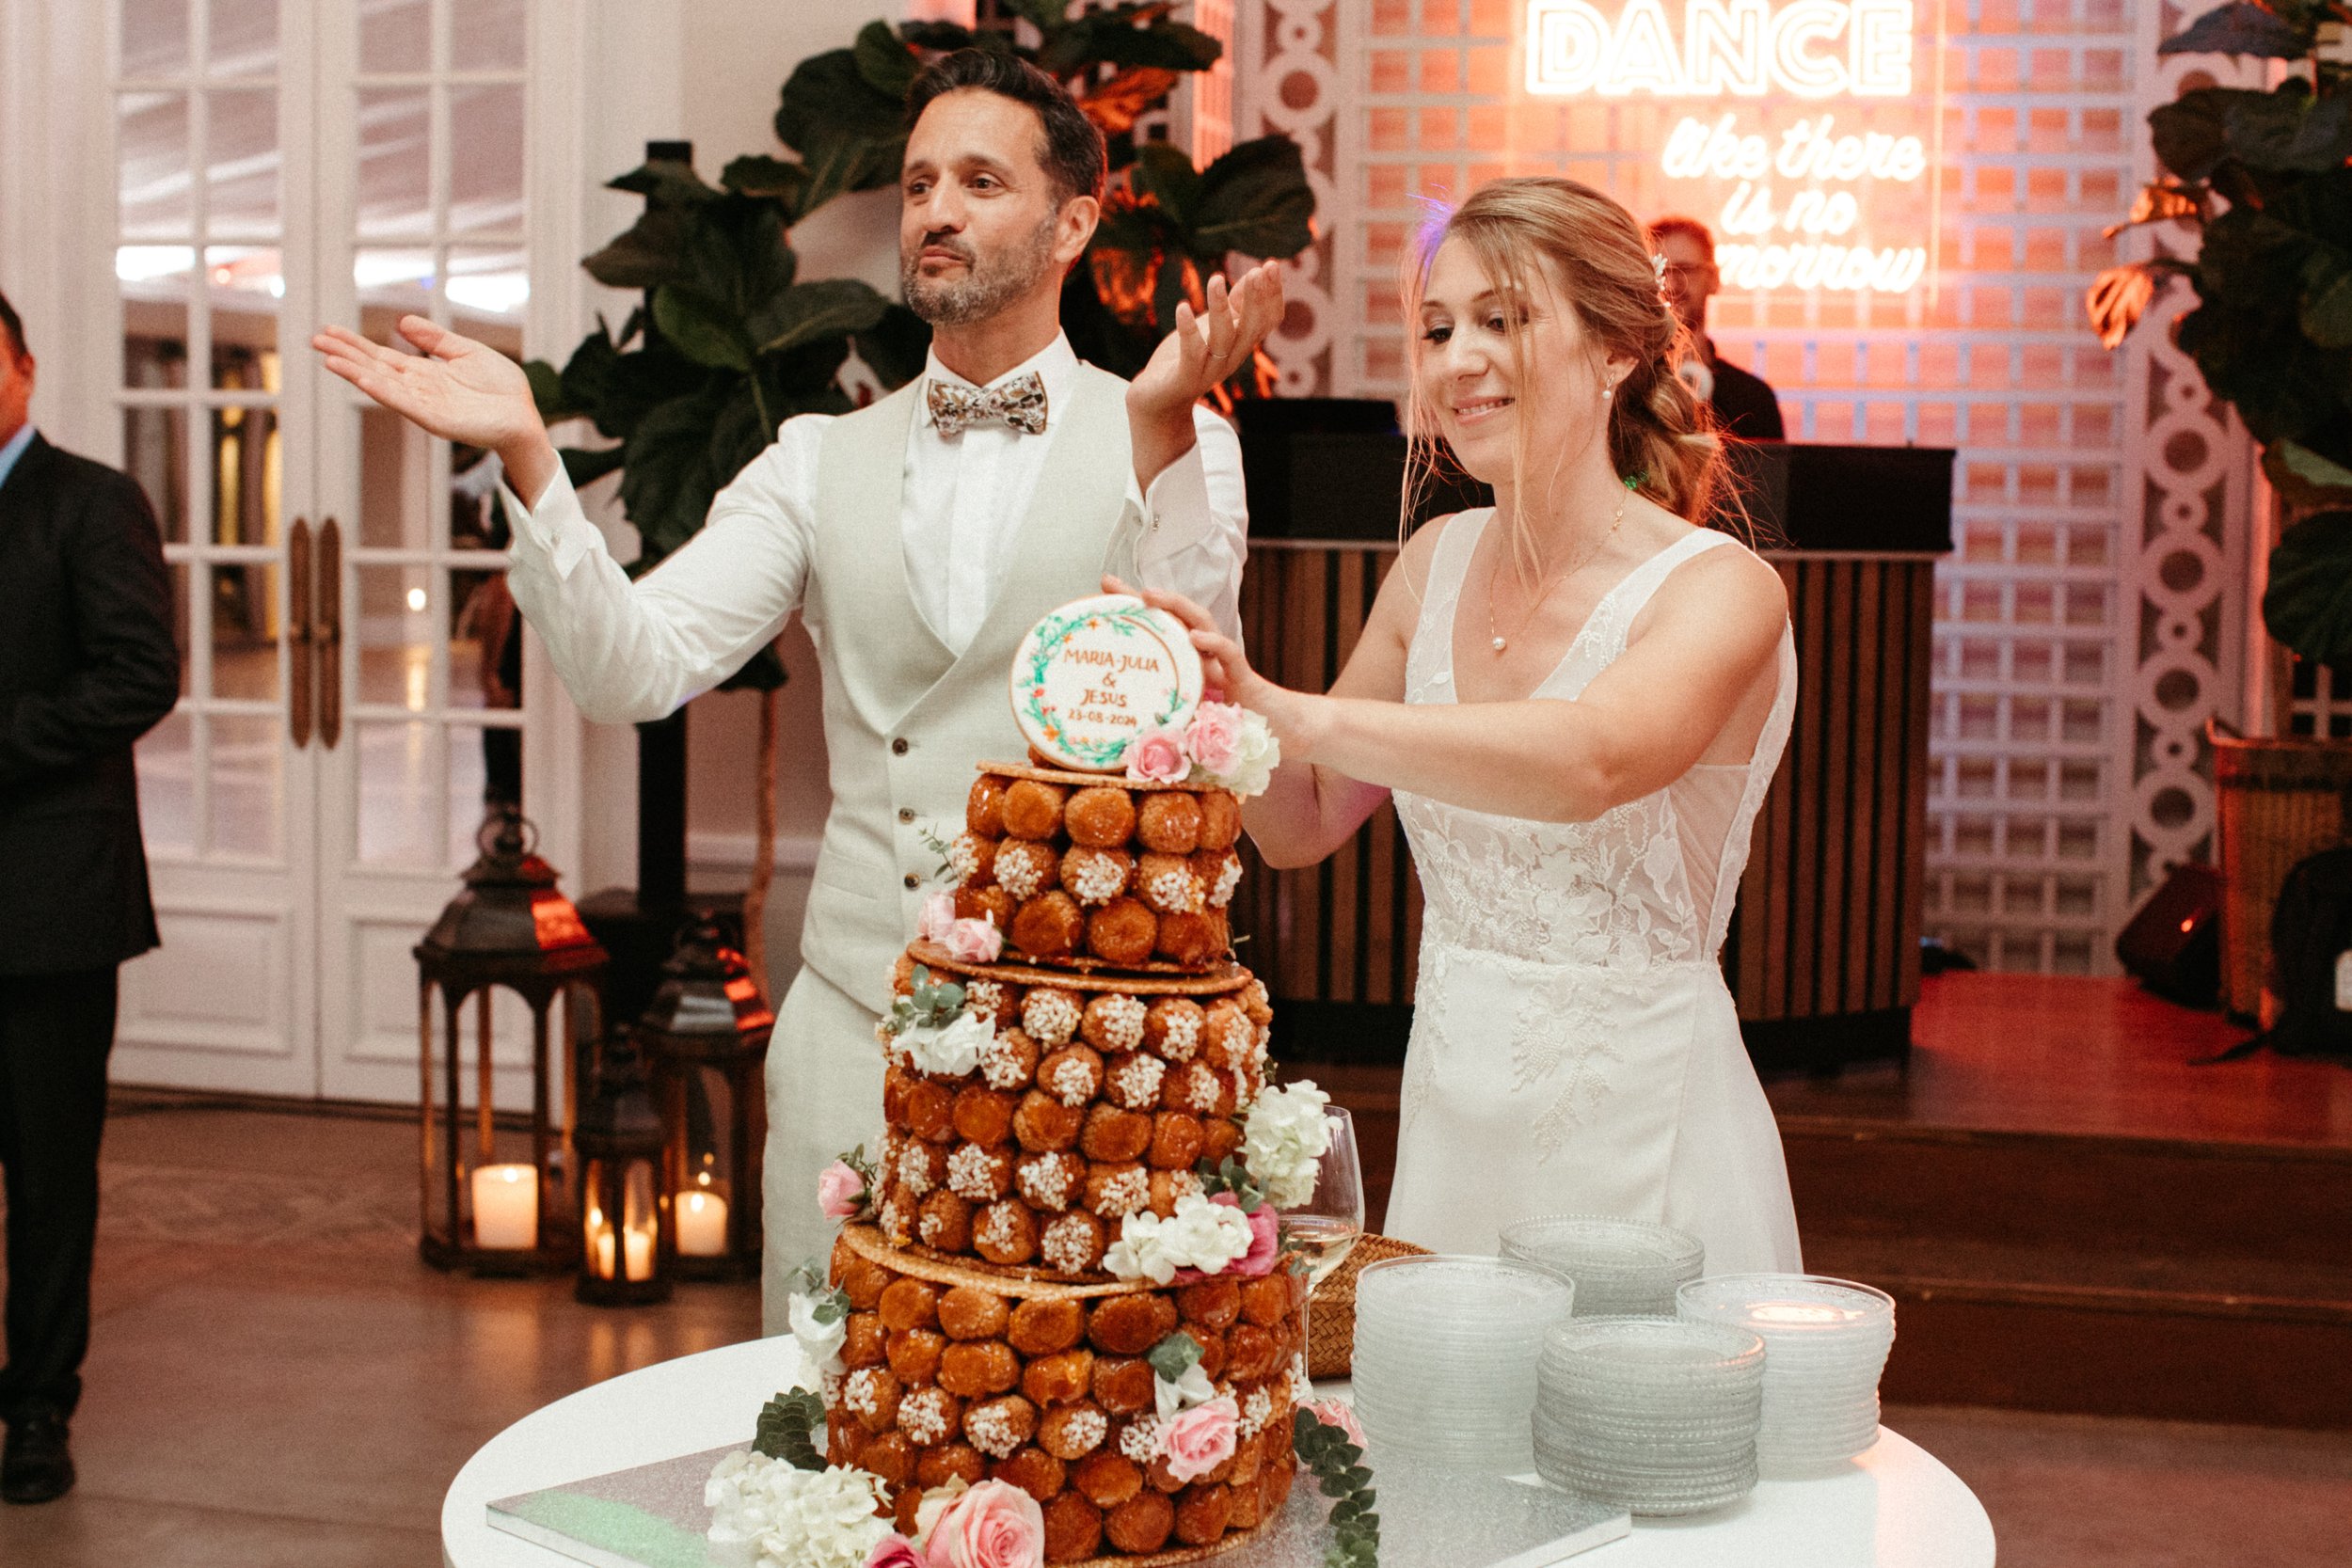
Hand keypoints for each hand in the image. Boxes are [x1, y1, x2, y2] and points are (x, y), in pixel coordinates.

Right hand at [312, 316, 555, 493]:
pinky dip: (384, 391)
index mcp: (424, 373)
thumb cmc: (501, 388)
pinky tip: (364, 380)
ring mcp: (425, 405)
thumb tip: (401, 322)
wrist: (523, 415)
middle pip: (374, 368)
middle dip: (345, 355)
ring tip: (329, 359)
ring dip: (356, 373)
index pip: (382, 357)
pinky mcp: (437, 419)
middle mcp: (419, 389)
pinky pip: (406, 403)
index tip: (329, 331)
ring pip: (383, 385)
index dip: (356, 344)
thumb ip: (435, 339)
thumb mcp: (466, 352)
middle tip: (314, 340)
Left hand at [1105, 575, 1321, 761]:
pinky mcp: (1246, 679)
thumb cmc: (1238, 735)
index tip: (1104, 594)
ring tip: (1150, 596)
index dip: (1135, 613)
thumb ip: (1165, 731)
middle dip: (1145, 598)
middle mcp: (1207, 658)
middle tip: (1109, 583)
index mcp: (1191, 667)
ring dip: (1176, 607)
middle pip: (1176, 618)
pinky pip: (1230, 655)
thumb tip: (1123, 748)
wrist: (1285, 737)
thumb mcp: (1191, 732)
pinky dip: (1214, 644)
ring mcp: (1226, 665)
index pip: (1161, 631)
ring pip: (1202, 624)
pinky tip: (1195, 637)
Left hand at [1126, 260, 1286, 420]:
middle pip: (1252, 329)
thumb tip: (1255, 273)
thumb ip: (1235, 305)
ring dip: (1221, 308)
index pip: (1268, 321)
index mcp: (1241, 344)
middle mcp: (1231, 358)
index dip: (1273, 295)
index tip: (1271, 265)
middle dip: (1256, 299)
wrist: (1157, 401)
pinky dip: (1188, 330)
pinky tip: (1182, 308)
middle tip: (1256, 270)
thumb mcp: (1213, 327)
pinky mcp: (1185, 378)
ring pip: (1223, 338)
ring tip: (1215, 279)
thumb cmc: (1187, 358)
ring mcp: (1209, 370)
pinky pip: (1191, 354)